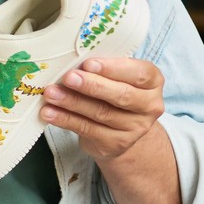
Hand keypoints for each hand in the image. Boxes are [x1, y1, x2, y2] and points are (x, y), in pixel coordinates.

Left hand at [41, 57, 165, 163]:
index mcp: (153, 83)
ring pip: (101, 113)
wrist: (122, 130)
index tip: (88, 63)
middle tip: (68, 77)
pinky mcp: (116, 144)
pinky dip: (66, 120)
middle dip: (92, 85)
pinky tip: (50, 113)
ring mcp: (135, 129)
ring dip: (73, 102)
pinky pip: (88, 130)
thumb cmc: (116, 91)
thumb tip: (74, 59)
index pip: (139, 74)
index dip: (113, 68)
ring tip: (51, 94)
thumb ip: (106, 68)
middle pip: (121, 96)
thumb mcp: (119, 76)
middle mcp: (150, 107)